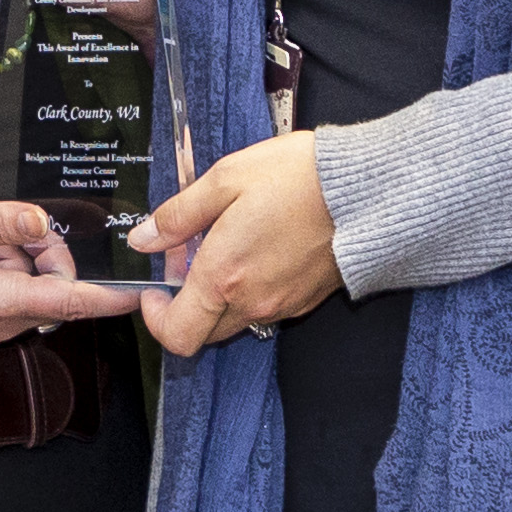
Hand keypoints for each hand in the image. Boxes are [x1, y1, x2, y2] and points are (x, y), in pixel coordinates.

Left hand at [128, 129, 342, 355]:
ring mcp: (282, 305)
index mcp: (224, 276)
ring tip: (225, 244)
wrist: (367, 190)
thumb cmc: (298, 177)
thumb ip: (179, 215)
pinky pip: (264, 308)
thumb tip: (143, 238)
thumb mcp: (226, 178)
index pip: (176, 334)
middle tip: (190, 257)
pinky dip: (249, 289)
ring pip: (233, 320)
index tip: (154, 289)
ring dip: (218, 296)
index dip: (155, 318)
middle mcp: (253, 302)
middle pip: (202, 331)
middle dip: (186, 303)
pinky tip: (256, 248)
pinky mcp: (305, 301)